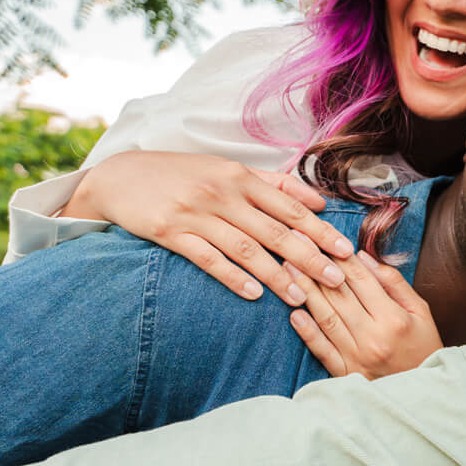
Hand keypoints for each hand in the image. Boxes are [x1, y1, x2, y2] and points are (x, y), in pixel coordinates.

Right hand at [63, 151, 356, 302]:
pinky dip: (232, 276)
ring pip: (245, 247)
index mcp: (239, 175)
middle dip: (309, 256)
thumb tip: (317, 201)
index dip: (320, 229)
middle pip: (274, 229)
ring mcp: (195, 212)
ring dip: (276, 274)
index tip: (346, 250)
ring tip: (300, 296)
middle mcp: (222, 192)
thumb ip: (273, 184)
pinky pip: (208, 258)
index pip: (289, 205)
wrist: (119, 177)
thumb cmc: (180, 174)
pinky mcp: (170, 232)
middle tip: (336, 279)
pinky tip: (253, 294)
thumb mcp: (226, 169)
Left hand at [287, 252, 443, 377]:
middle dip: (315, 267)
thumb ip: (394, 283)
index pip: (361, 281)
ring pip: (326, 318)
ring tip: (288, 270)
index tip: (321, 239)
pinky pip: (322, 350)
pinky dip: (307, 331)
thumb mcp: (420, 312)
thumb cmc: (424, 347)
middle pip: (339, 296)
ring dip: (305, 292)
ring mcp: (357, 358)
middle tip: (296, 244)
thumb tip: (364, 258)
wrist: (426, 396)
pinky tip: (294, 313)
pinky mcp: (346, 375)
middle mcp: (373, 338)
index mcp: (394, 319)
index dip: (340, 258)